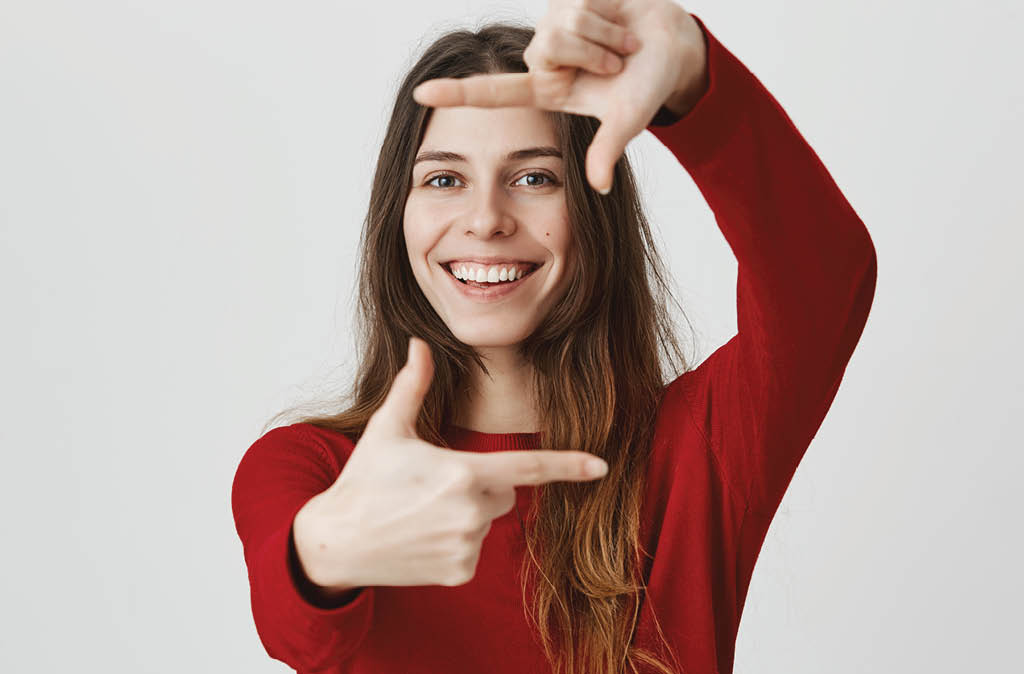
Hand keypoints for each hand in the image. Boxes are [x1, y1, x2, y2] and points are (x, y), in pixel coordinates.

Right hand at [294, 337, 609, 588]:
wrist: (336, 542)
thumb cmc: (364, 480)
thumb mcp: (388, 428)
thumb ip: (414, 385)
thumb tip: (420, 344)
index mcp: (461, 472)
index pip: (527, 468)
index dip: (568, 465)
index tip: (601, 466)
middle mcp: (471, 512)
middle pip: (504, 491)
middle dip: (481, 484)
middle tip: (434, 485)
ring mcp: (466, 546)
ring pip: (489, 520)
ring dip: (468, 514)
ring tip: (421, 512)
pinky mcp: (460, 572)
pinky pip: (475, 548)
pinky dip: (457, 543)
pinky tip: (422, 537)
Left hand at [412, 0, 707, 193]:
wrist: (672, 43)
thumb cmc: (647, 84)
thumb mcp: (627, 120)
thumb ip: (607, 149)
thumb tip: (598, 186)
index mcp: (547, 90)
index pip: (493, 93)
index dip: (457, 95)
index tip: (420, 95)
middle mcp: (543, 58)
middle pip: (544, 51)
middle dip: (591, 55)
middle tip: (617, 62)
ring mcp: (553, 25)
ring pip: (562, 27)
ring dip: (605, 37)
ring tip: (623, 44)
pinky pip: (578, 6)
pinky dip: (609, 18)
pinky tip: (620, 20)